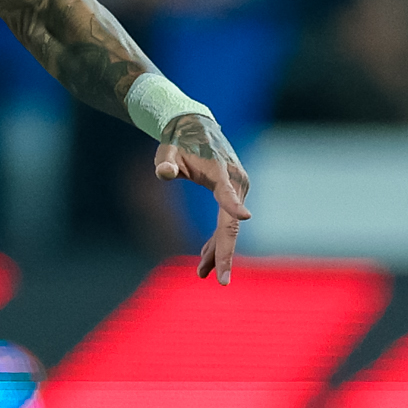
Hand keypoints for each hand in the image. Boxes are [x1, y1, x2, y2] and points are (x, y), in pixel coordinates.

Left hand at [155, 110, 251, 284]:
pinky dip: (217, 239)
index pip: (226, 192)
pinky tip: (205, 256)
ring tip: (202, 273)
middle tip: (220, 280)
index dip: (233, 205)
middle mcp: (236, 181)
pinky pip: (227, 221)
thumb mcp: (167, 149)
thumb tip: (163, 172)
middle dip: (225, 252)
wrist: (195, 126)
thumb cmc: (178, 140)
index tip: (244, 217)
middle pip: (230, 222)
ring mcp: (238, 189)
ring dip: (218, 250)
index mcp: (221, 170)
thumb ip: (164, 161)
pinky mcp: (234, 193)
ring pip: (229, 226)